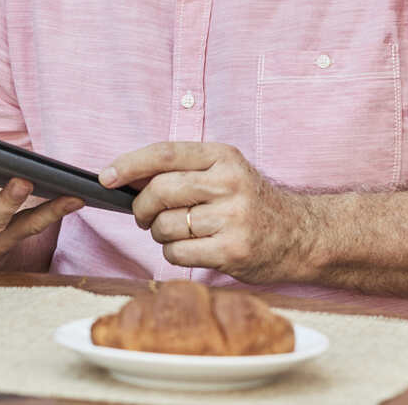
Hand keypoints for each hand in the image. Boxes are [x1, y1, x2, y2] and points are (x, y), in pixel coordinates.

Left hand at [101, 142, 315, 282]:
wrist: (302, 236)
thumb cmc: (251, 203)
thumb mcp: (224, 172)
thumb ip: (182, 171)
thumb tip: (124, 179)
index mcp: (223, 156)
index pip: (165, 154)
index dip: (129, 164)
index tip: (106, 176)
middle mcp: (229, 183)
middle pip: (159, 191)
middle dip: (140, 207)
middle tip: (142, 216)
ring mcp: (233, 218)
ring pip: (165, 225)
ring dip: (158, 233)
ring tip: (176, 232)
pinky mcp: (233, 251)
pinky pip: (177, 253)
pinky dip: (173, 253)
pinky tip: (190, 248)